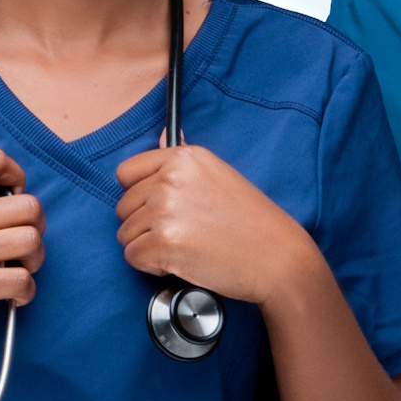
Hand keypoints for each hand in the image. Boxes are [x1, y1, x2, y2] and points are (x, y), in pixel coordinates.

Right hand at [0, 149, 44, 347]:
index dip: (14, 171)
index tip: (13, 188)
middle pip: (27, 205)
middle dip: (36, 219)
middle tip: (26, 231)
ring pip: (29, 241)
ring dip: (36, 254)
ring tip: (24, 263)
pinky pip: (17, 282)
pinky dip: (25, 289)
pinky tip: (15, 293)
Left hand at [115, 141, 327, 308]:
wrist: (277, 257)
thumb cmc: (253, 222)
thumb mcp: (218, 175)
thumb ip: (182, 158)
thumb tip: (165, 135)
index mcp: (184, 158)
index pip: (127, 173)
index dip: (137, 195)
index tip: (156, 207)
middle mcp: (170, 179)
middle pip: (123, 206)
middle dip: (144, 224)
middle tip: (180, 233)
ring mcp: (165, 210)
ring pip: (125, 234)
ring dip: (147, 246)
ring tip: (183, 247)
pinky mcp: (164, 243)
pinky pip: (133, 257)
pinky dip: (151, 266)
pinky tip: (179, 262)